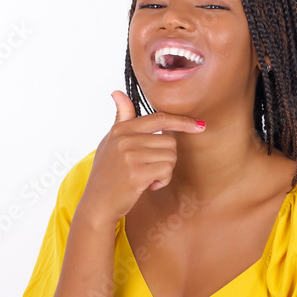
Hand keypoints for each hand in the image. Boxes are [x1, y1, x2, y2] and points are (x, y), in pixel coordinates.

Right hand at [77, 90, 205, 224]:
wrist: (97, 204)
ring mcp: (130, 155)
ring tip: (146, 178)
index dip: (182, 121)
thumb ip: (120, 118)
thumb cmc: (107, 175)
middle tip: (150, 169)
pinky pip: (166, 171)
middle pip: (169, 141)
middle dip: (166, 158)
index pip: (159, 118)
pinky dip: (161, 181)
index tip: (199, 126)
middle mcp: (124, 139)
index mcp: (120, 129)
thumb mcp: (110, 142)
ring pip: (170, 156)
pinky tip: (147, 186)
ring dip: (164, 171)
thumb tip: (117, 92)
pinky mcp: (137, 173)